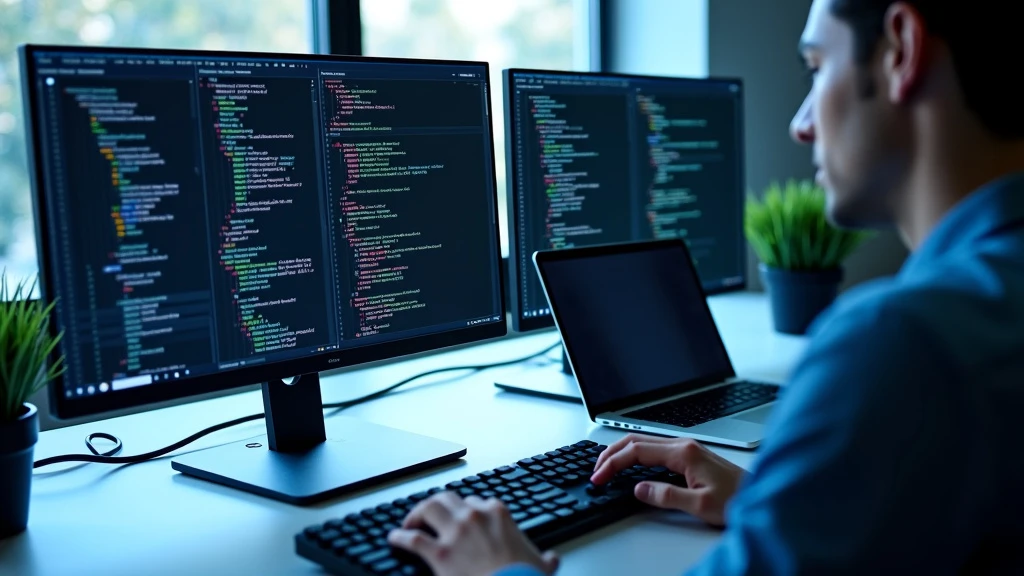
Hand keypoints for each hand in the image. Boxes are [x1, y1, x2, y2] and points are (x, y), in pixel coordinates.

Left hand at [388, 491, 559, 575]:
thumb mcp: (541, 565)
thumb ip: (544, 559)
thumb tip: (552, 561)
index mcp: (498, 513)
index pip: (477, 501)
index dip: (467, 509)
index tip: (462, 516)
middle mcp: (474, 516)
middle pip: (448, 497)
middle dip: (437, 503)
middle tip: (430, 513)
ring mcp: (455, 532)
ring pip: (428, 507)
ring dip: (417, 513)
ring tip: (410, 521)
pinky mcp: (439, 553)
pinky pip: (412, 539)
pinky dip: (400, 536)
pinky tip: (394, 538)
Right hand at [590, 434, 743, 526]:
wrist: (763, 497)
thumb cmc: (738, 500)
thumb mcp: (700, 505)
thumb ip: (667, 496)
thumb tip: (640, 489)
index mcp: (683, 453)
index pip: (637, 451)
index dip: (613, 463)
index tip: (599, 476)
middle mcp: (684, 445)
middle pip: (637, 440)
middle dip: (611, 453)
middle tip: (596, 470)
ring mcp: (687, 449)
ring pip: (645, 443)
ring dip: (622, 453)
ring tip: (606, 467)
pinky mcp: (691, 456)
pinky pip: (655, 450)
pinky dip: (635, 456)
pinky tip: (631, 465)